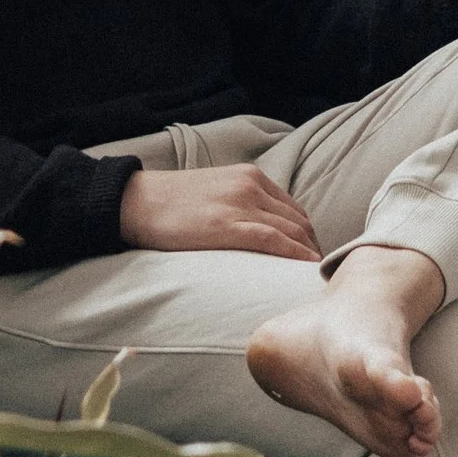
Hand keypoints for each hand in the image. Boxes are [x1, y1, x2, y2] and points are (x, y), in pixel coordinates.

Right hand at [119, 165, 320, 260]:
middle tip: (318, 276)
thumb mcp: (217, 192)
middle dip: (313, 249)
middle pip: (299, 221)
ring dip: (309, 255)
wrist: (138, 201)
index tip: (312, 259)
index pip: (294, 210)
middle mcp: (252, 185)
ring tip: (314, 279)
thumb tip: (263, 234)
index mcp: (250, 177)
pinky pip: (273, 240)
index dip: (308, 237)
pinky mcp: (228, 225)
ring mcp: (241, 204)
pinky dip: (294, 255)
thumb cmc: (173, 204)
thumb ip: (242, 204)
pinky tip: (304, 268)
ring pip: (292, 231)